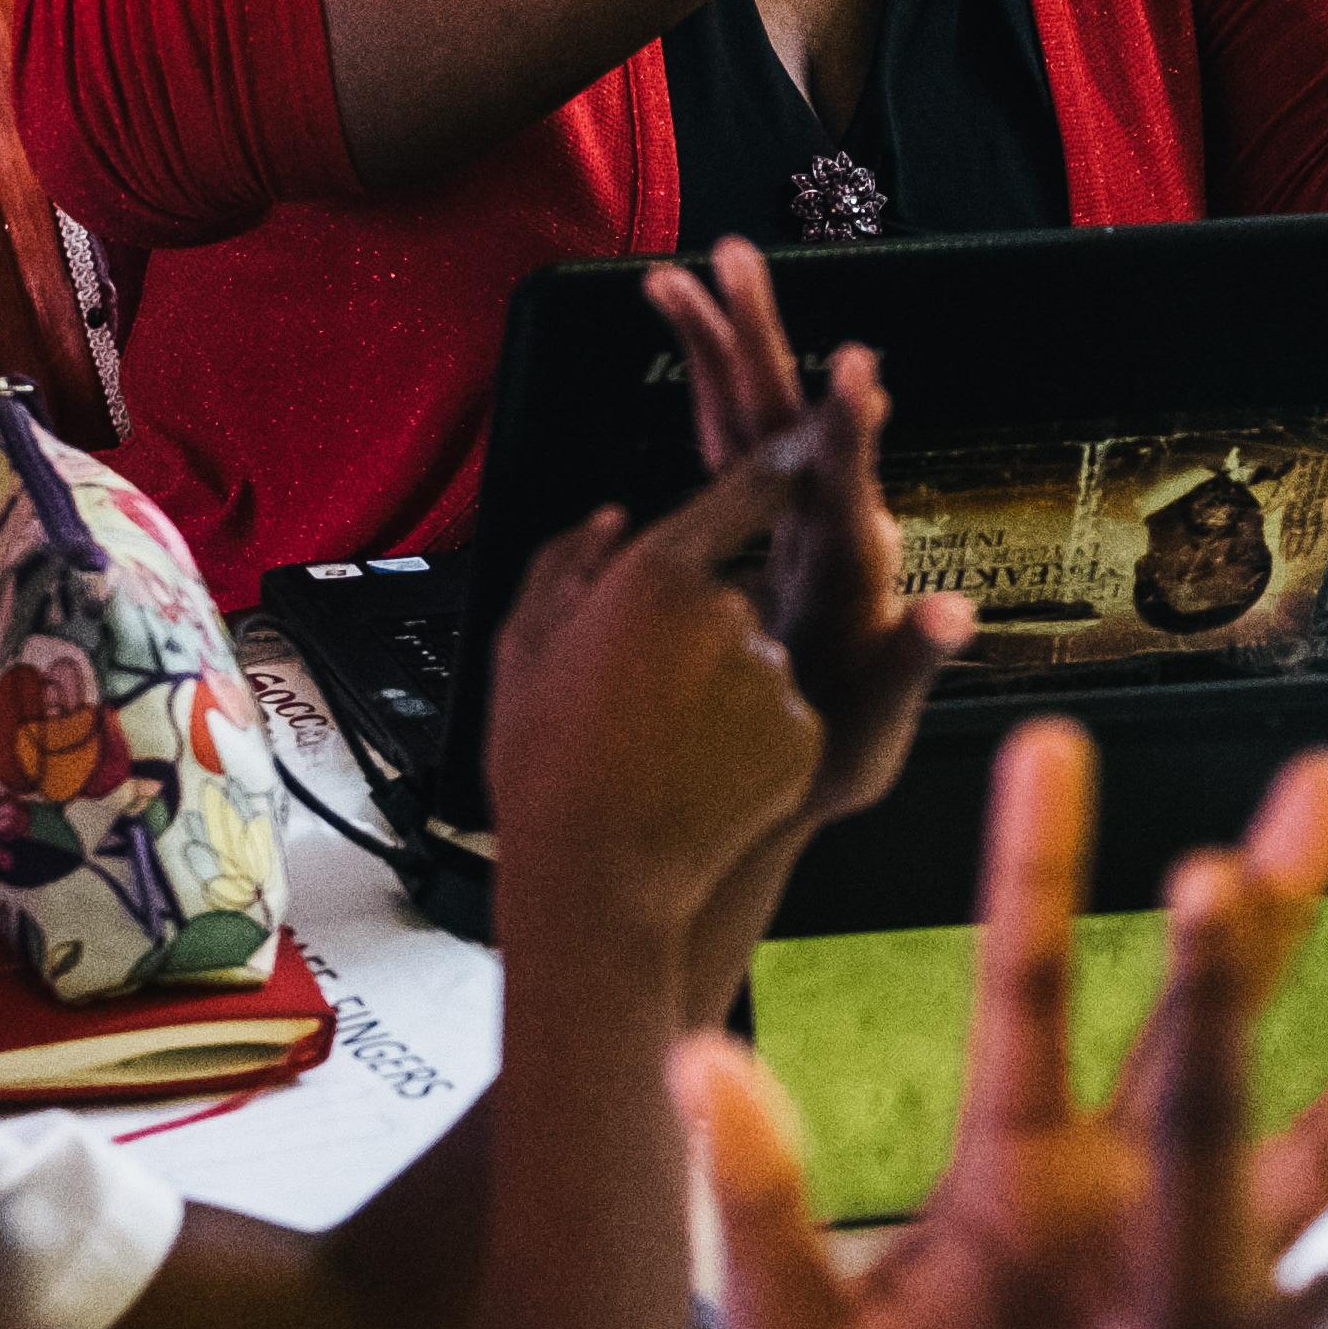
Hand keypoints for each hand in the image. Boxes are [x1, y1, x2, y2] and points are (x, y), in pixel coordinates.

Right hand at [486, 453, 823, 947]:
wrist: (598, 876)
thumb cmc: (548, 765)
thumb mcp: (523, 648)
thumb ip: (566, 564)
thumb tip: (607, 521)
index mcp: (657, 574)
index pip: (744, 493)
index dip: (775, 470)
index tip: (798, 452)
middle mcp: (728, 612)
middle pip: (732, 599)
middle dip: (698, 640)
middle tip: (638, 703)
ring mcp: (773, 674)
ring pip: (758, 663)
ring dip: (723, 695)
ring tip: (662, 752)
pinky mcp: (804, 733)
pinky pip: (784, 718)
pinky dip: (753, 743)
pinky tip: (698, 778)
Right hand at [643, 234, 972, 822]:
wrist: (789, 778)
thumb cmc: (834, 757)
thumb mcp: (876, 729)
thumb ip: (913, 665)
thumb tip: (954, 613)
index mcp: (848, 565)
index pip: (848, 483)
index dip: (849, 427)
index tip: (853, 367)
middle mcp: (820, 524)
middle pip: (784, 415)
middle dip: (758, 336)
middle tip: (732, 258)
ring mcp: (782, 520)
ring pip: (747, 413)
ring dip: (722, 341)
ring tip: (687, 274)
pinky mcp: (749, 528)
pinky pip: (723, 440)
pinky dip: (702, 385)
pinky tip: (684, 334)